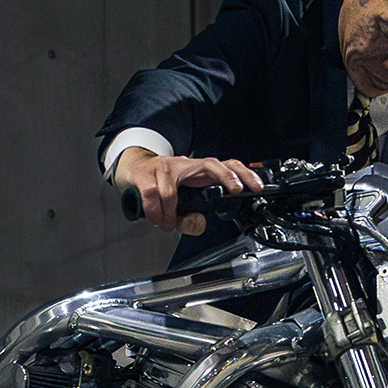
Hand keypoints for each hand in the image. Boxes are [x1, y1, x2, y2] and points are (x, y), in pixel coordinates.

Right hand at [114, 148, 264, 234]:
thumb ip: (191, 219)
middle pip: (211, 163)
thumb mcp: (181, 206)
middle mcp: (185, 166)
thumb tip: (195, 223)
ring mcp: (165, 166)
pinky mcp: (145, 172)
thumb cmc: (161, 187)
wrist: (133, 169)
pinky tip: (156, 219)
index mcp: (199, 173)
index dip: (242, 175)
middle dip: (226, 176)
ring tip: (166, 224)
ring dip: (169, 213)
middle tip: (235, 189)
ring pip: (171, 190)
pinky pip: (152, 193)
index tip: (255, 187)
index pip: (226, 166)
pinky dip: (154, 212)